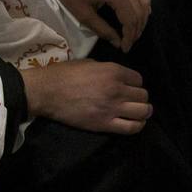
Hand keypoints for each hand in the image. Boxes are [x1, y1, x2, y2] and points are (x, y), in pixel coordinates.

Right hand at [21, 58, 151, 133]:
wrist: (48, 92)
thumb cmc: (65, 74)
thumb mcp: (89, 63)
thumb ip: (107, 69)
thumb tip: (116, 76)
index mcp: (113, 71)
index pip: (139, 79)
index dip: (135, 84)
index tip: (129, 88)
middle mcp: (117, 89)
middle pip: (143, 95)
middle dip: (140, 98)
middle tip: (133, 101)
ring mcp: (112, 108)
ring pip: (143, 111)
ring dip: (143, 112)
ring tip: (139, 113)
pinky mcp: (105, 124)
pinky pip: (131, 127)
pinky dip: (138, 126)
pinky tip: (135, 123)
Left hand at [39, 0, 151, 50]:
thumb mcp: (83, 14)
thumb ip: (102, 30)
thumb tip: (117, 43)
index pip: (131, 19)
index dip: (130, 37)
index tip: (124, 49)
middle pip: (140, 11)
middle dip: (137, 30)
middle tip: (128, 43)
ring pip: (145, 0)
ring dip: (142, 17)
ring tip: (133, 30)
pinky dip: (143, 2)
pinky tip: (138, 12)